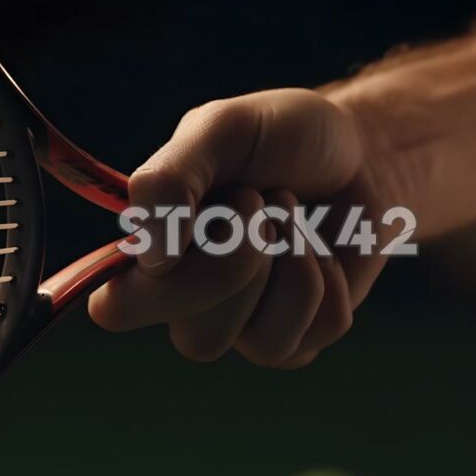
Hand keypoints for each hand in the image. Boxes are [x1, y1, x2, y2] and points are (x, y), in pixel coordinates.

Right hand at [87, 88, 404, 367]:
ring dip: (293, 263)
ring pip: (262, 346)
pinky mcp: (301, 335)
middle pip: (197, 340)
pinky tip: (321, 247)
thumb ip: (170, 178)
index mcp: (150, 255)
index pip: (118, 309)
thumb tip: (150, 260)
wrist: (357, 147)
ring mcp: (245, 327)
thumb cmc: (278, 136)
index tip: (206, 213)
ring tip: (291, 219)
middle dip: (242, 260)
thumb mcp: (221, 129)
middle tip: (259, 200)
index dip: (166, 280)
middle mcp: (189, 303)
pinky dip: (330, 276)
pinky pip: (318, 330)